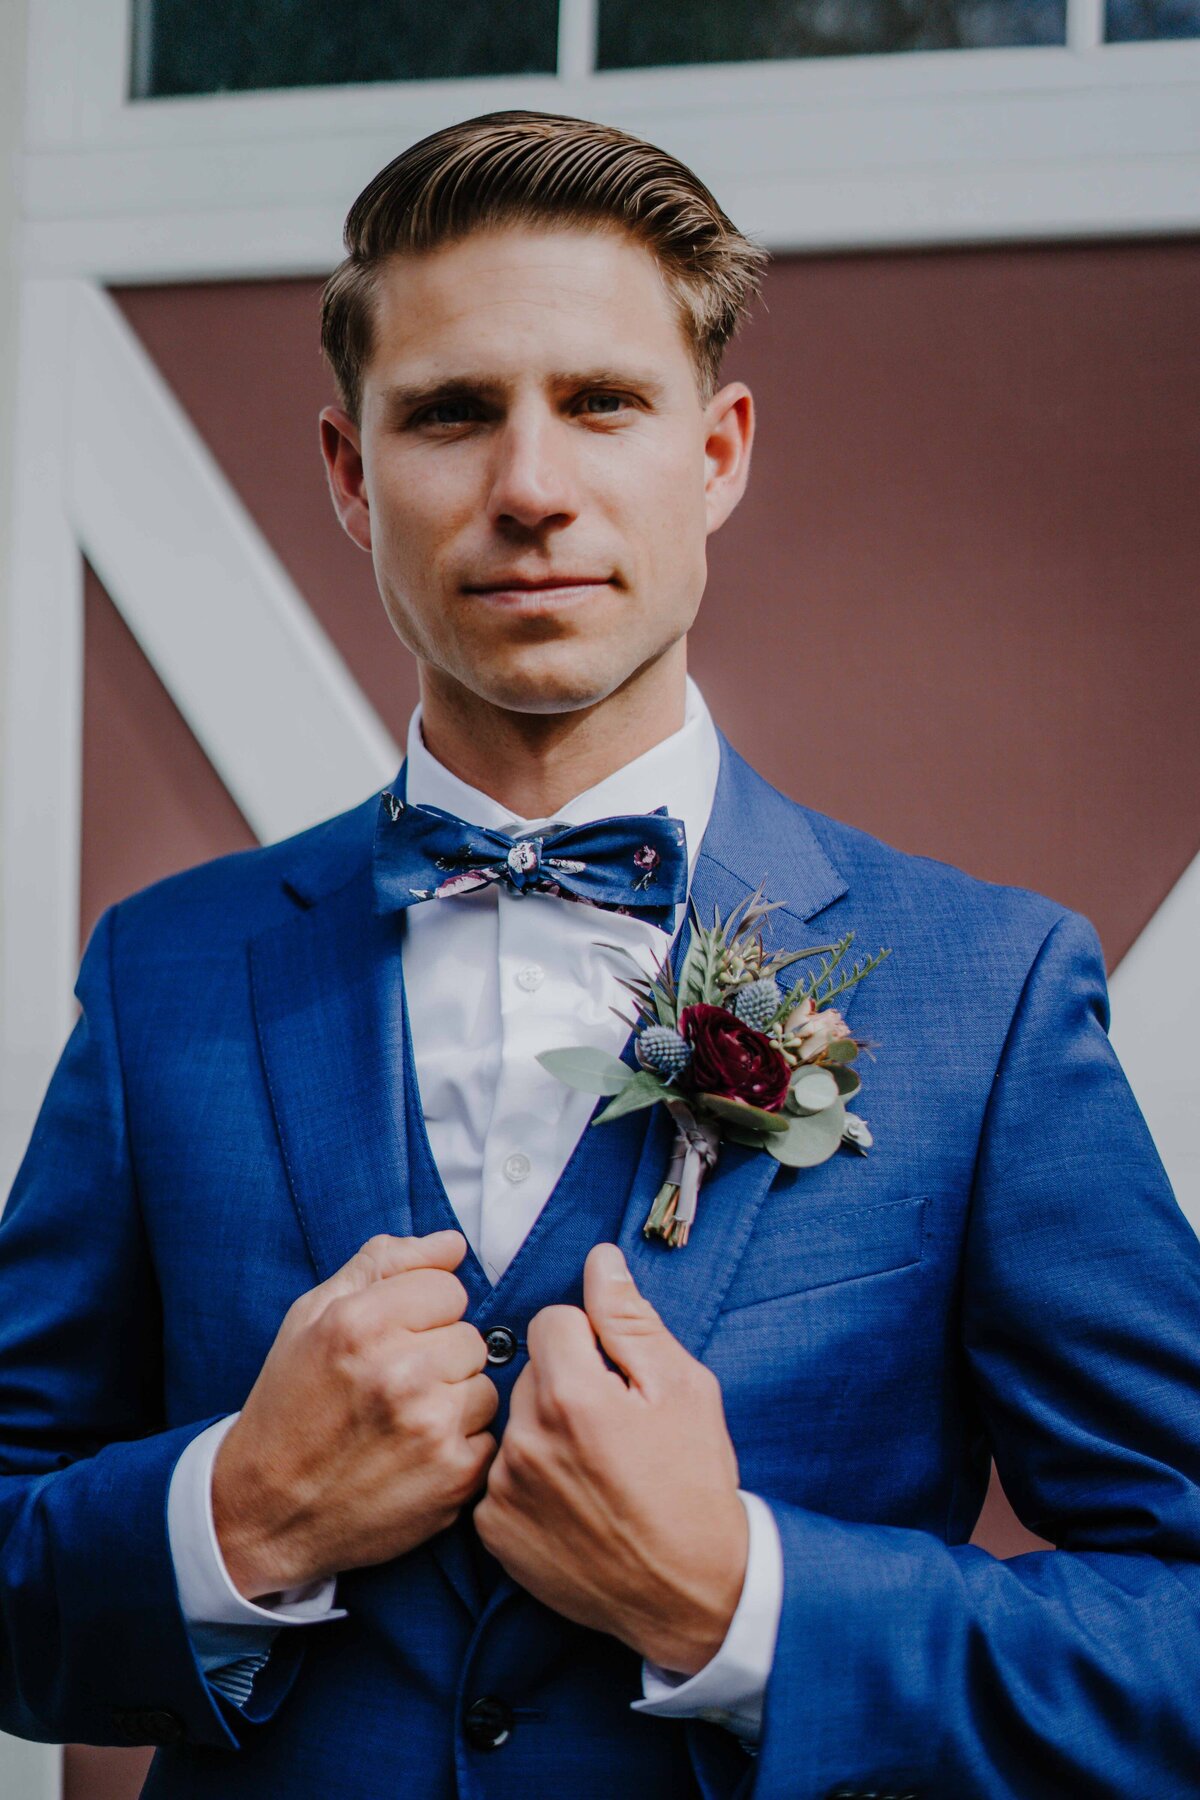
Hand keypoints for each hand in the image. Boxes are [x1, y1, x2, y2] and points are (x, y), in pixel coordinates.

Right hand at [213, 1229, 497, 1598]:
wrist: (266, 1512)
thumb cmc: (291, 1406)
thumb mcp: (312, 1318)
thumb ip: (383, 1264)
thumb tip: (452, 1243)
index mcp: (361, 1323)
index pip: (449, 1287)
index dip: (424, 1312)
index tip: (394, 1339)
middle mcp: (400, 1371)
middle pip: (472, 1337)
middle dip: (441, 1356)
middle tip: (395, 1386)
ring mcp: (432, 1427)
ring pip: (486, 1386)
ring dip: (456, 1401)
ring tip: (406, 1421)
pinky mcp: (455, 1477)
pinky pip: (491, 1436)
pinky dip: (462, 1446)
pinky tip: (417, 1456)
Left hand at [473, 1242, 746, 1674]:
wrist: (691, 1591)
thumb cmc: (695, 1482)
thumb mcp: (682, 1388)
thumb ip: (630, 1319)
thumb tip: (599, 1260)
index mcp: (572, 1395)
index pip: (553, 1321)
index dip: (592, 1342)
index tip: (619, 1379)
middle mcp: (526, 1440)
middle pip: (532, 1371)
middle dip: (567, 1384)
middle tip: (612, 1428)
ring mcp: (503, 1490)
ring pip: (517, 1422)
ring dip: (546, 1431)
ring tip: (594, 1469)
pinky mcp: (494, 1532)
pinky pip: (501, 1475)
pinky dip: (529, 1481)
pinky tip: (571, 1502)